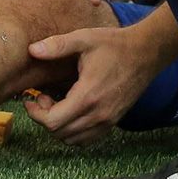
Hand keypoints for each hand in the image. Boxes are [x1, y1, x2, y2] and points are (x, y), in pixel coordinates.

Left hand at [25, 24, 162, 144]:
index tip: (31, 99)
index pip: (53, 122)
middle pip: (60, 133)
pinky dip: (74, 131)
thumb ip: (57, 45)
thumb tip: (31, 50)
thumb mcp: (84, 39)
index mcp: (87, 96)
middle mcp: (98, 114)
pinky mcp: (113, 121)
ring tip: (57, 104)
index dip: (35, 114)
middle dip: (45, 118)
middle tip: (44, 98)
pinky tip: (72, 111)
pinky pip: (87, 139)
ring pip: (73, 139)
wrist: (146, 52)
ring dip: (59, 126)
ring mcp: (108, 121)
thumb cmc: (115, 45)